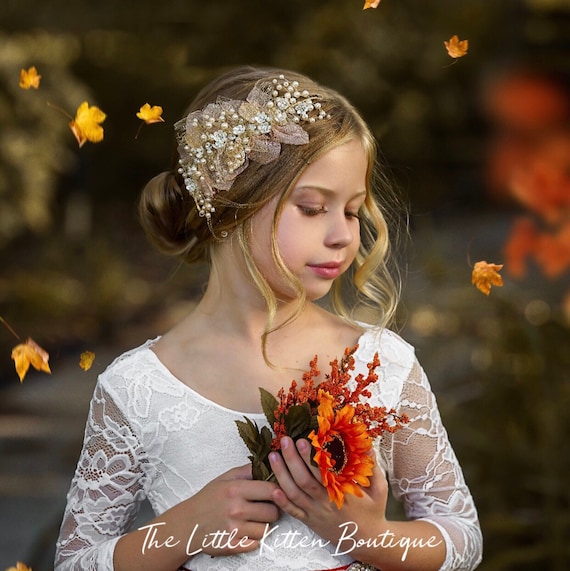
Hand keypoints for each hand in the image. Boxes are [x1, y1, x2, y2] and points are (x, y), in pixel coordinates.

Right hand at [176, 464, 279, 556]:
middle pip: (272, 512)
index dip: (277, 492)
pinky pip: (256, 544)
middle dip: (271, 510)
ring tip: (251, 520)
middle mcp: (235, 509)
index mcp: (235, 489)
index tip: (274, 493)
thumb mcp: (225, 478)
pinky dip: (253, 539)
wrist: (188, 523)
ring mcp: (234, 529)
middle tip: (262, 508)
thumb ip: (248, 470)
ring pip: (266, 530)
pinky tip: (244, 531)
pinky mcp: (232, 546)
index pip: (271, 490)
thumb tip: (269, 463)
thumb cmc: (208, 498)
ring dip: (262, 526)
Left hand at [268, 437, 388, 544]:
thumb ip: (373, 467)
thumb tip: (367, 445)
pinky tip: (273, 488)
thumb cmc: (374, 512)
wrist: (368, 541)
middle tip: (284, 441)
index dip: (311, 456)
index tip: (303, 439)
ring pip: (294, 493)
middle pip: (304, 479)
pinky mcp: (310, 522)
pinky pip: (293, 512)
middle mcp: (326, 502)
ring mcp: (316, 513)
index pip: (323, 471)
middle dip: (292, 459)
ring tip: (273, 456)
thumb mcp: (379, 489)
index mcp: (343, 492)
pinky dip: (281, 501)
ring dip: (281, 474)